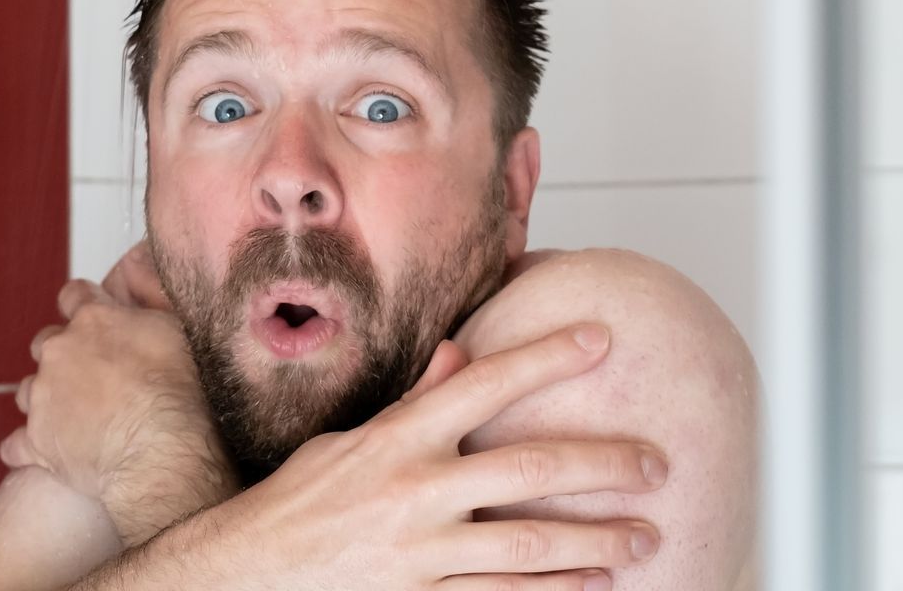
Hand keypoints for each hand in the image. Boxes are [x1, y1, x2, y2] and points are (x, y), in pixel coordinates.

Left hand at [1, 258, 235, 546]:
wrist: (159, 450)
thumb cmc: (176, 390)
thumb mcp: (175, 329)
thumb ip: (147, 308)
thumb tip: (136, 302)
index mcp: (93, 319)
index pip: (74, 295)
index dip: (84, 305)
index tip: (94, 319)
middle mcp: (59, 351)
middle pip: (47, 342)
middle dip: (64, 355)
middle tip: (95, 376)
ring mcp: (43, 397)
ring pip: (29, 390)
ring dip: (48, 398)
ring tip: (79, 416)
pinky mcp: (36, 441)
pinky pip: (18, 443)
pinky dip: (32, 446)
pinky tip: (54, 452)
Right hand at [176, 324, 664, 589]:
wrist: (247, 576)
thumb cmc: (298, 503)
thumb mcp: (348, 438)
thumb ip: (412, 402)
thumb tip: (458, 356)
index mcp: (398, 437)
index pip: (485, 382)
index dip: (546, 355)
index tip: (600, 337)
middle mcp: (416, 490)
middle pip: (529, 468)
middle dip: (601, 464)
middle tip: (655, 462)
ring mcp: (423, 553)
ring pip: (531, 545)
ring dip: (597, 542)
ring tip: (645, 536)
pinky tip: (595, 585)